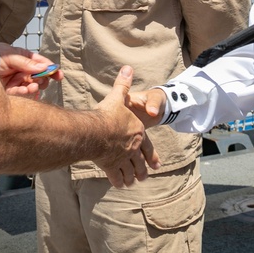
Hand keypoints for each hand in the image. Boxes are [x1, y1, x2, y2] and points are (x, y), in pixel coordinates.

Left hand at [0, 43, 61, 97]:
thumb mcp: (8, 56)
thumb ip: (25, 62)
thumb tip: (43, 68)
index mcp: (22, 58)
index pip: (40, 63)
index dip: (50, 68)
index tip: (58, 74)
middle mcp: (20, 70)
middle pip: (38, 76)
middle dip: (43, 79)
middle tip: (42, 81)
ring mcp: (15, 81)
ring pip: (31, 87)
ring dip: (34, 87)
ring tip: (33, 87)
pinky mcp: (8, 93)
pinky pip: (21, 95)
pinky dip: (25, 95)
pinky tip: (26, 92)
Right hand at [92, 66, 159, 187]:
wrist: (96, 130)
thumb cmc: (108, 113)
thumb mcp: (117, 97)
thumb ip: (123, 85)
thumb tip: (127, 68)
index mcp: (137, 132)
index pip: (147, 146)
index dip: (152, 156)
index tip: (157, 164)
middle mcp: (133, 147)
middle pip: (140, 162)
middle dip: (142, 170)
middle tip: (144, 176)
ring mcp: (123, 158)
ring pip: (130, 172)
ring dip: (132, 177)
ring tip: (133, 182)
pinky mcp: (111, 165)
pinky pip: (116, 176)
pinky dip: (118, 181)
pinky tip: (119, 184)